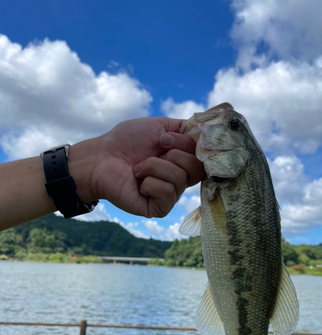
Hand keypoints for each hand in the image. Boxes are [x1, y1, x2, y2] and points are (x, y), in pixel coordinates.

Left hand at [89, 117, 204, 217]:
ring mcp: (170, 196)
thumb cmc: (126, 141)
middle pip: (198, 168)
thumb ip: (186, 127)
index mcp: (182, 161)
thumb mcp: (160, 126)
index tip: (166, 139)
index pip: (205, 157)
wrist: (101, 157)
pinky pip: (167, 192)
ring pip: (179, 177)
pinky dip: (150, 182)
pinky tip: (138, 183)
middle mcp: (180, 180)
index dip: (190, 145)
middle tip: (153, 152)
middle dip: (173, 153)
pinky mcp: (159, 208)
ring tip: (139, 168)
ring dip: (154, 166)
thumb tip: (208, 131)